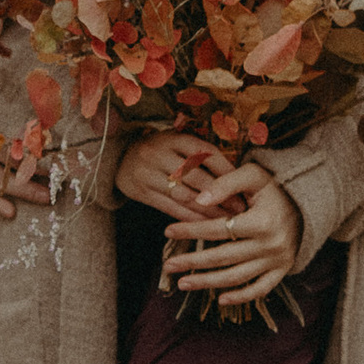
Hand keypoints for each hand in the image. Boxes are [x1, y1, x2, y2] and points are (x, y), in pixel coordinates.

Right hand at [116, 128, 233, 216]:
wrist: (120, 158)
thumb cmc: (160, 151)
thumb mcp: (175, 142)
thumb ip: (198, 154)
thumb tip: (235, 174)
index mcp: (173, 138)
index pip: (205, 153)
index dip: (226, 170)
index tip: (243, 185)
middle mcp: (159, 153)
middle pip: (196, 177)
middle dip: (221, 195)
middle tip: (239, 208)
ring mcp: (148, 173)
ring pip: (184, 195)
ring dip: (208, 210)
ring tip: (226, 220)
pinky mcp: (142, 192)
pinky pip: (170, 208)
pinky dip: (189, 218)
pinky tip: (205, 225)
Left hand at [160, 164, 302, 308]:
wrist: (307, 204)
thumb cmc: (275, 188)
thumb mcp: (254, 176)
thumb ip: (226, 184)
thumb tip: (198, 200)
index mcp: (263, 221)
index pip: (219, 229)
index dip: (192, 230)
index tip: (168, 231)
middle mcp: (271, 244)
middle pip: (224, 257)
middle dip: (192, 262)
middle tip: (168, 265)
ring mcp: (277, 261)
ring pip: (237, 277)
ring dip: (208, 283)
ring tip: (182, 283)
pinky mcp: (282, 271)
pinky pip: (259, 289)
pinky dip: (240, 297)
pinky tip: (219, 299)